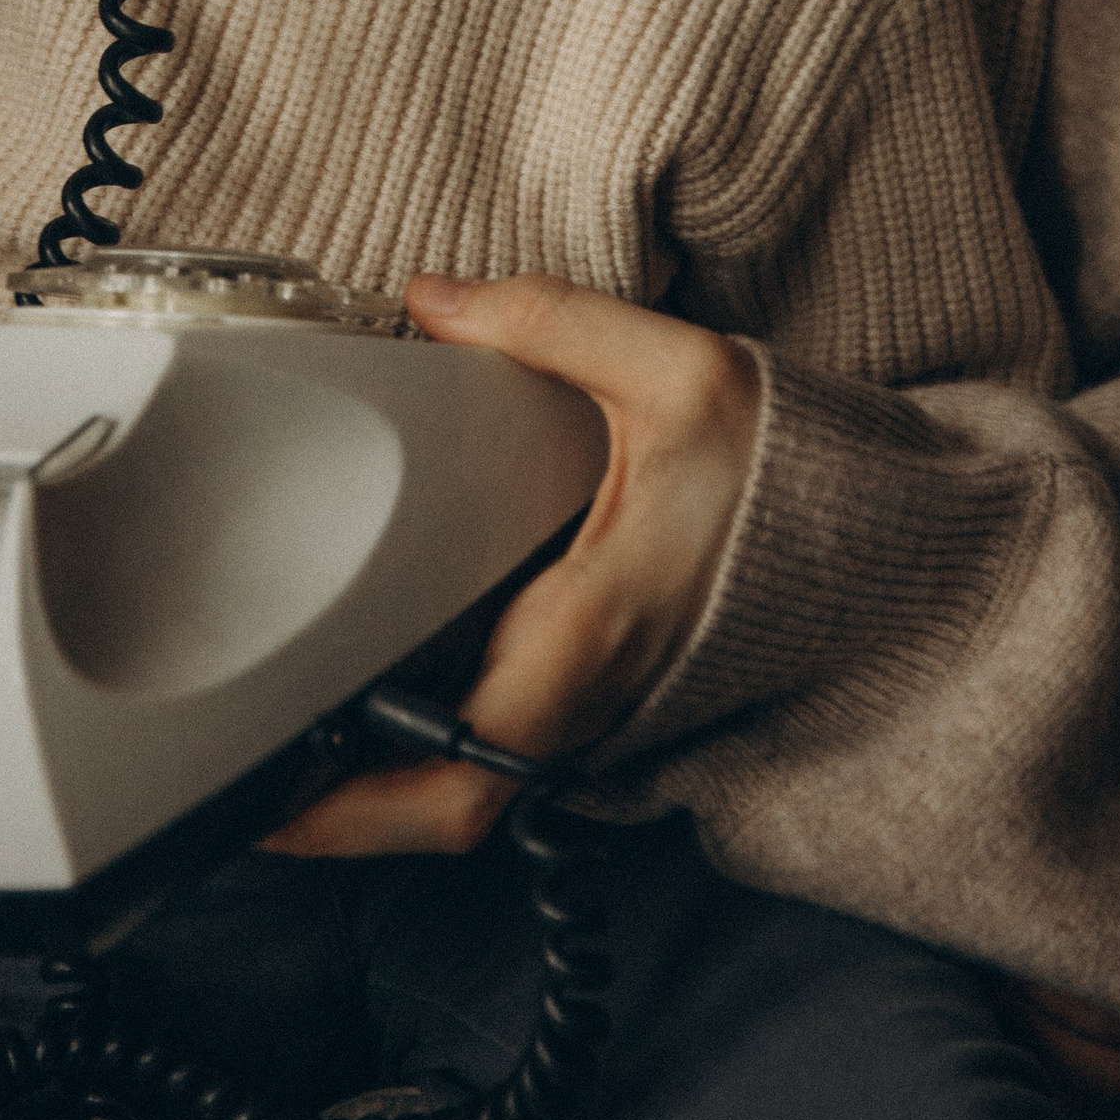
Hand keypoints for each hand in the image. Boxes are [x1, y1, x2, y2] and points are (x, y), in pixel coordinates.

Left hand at [266, 275, 761, 858]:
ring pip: (463, 791)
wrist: (877, 545)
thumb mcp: (680, 375)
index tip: (264, 802)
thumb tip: (433, 301)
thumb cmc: (788, 480)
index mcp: (585, 637)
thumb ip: (550, 324)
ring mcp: (591, 710)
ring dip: (371, 783)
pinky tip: (366, 695)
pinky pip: (489, 750)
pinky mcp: (595, 694)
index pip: (452, 774)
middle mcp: (583, 699)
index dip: (348, 811)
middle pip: (439, 811)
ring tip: (278, 739)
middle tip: (242, 780)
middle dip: (335, 817)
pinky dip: (419, 748)